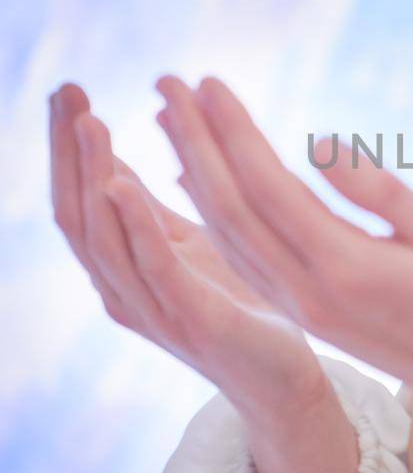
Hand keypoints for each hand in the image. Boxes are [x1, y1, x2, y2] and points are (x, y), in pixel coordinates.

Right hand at [49, 81, 334, 422]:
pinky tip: (121, 184)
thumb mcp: (189, 246)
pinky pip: (155, 268)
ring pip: (106, 236)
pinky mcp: (194, 321)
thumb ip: (149, 210)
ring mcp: (155, 308)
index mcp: (126, 267)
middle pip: (79, 213)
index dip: (69, 146)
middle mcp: (125, 290)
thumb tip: (112, 161)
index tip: (69, 90)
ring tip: (90, 122)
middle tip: (68, 91)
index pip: (81, 198)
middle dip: (69, 151)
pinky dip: (134, 224)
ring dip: (94, 175)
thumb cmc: (238, 311)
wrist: (284, 381)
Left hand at [151, 72, 412, 465]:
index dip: (234, 132)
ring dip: (192, 171)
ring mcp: (300, 308)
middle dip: (195, 142)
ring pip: (227, 235)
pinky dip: (210, 212)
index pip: (269, 188)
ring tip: (169, 118)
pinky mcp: (302, 313)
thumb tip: (317, 142)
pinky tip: (192, 178)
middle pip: (230, 209)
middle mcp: (308, 293)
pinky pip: (240, 257)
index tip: (210, 82)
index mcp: (345, 269)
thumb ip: (379, 192)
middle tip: (167, 84)